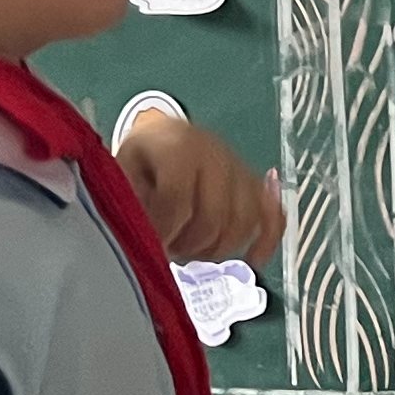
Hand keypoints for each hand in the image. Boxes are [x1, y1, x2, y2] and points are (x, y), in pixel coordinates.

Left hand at [116, 109, 284, 265]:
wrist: (164, 136)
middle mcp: (217, 154)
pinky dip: (266, 241)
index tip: (150, 245)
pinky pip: (272, 217)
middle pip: (213, 217)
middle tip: (169, 249)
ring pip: (244, 223)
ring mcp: (241, 169)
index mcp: (179, 147)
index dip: (163, 231)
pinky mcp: (256, 184)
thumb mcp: (122, 174)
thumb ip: (131, 204)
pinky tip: (254, 259)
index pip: (177, 200)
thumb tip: (145, 241)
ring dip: (217, 249)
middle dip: (189, 245)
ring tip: (191, 250)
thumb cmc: (141, 160)